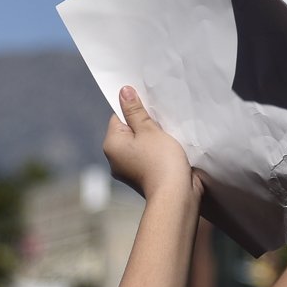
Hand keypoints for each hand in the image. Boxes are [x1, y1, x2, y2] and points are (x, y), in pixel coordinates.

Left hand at [103, 86, 199, 203]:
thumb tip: (123, 92)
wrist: (175, 195)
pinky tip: (168, 149)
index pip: (117, 117)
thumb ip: (135, 111)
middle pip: (128, 131)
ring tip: (166, 137)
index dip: (134, 110)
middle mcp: (114, 159)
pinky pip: (146, 156)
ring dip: (152, 137)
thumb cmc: (160, 161)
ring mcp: (127, 169)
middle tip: (160, 124)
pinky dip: (156, 151)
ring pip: (139, 144)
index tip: (149, 110)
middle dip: (144, 124)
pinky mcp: (141, 176)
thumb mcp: (148, 129)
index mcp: (111, 145)